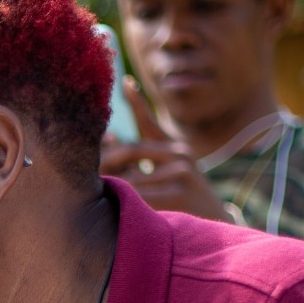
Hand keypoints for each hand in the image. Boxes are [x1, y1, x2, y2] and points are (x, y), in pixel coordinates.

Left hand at [99, 77, 227, 223]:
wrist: (214, 220)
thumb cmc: (184, 196)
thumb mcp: (164, 173)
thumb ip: (139, 157)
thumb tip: (109, 136)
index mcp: (172, 147)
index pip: (148, 121)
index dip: (136, 102)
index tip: (125, 82)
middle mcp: (178, 152)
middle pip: (131, 150)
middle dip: (107, 162)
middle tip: (88, 173)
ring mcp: (181, 170)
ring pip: (132, 176)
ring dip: (113, 188)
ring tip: (99, 197)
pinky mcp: (181, 190)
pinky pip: (142, 195)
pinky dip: (127, 202)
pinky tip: (119, 210)